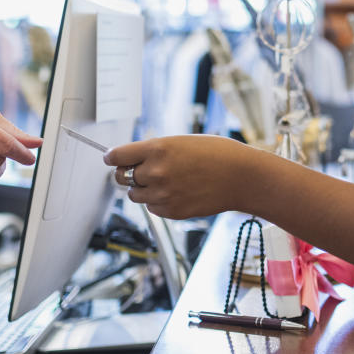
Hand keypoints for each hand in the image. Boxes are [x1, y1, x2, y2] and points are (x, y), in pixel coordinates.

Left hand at [103, 134, 253, 219]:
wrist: (241, 177)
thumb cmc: (216, 154)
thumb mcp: (181, 142)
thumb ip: (154, 151)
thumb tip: (130, 161)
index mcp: (157, 149)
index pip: (116, 156)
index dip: (112, 158)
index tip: (111, 159)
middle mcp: (155, 172)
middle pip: (121, 178)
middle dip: (128, 174)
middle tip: (141, 171)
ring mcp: (162, 194)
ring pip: (135, 195)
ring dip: (143, 189)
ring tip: (166, 182)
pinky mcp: (170, 211)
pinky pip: (151, 208)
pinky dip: (158, 202)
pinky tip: (178, 193)